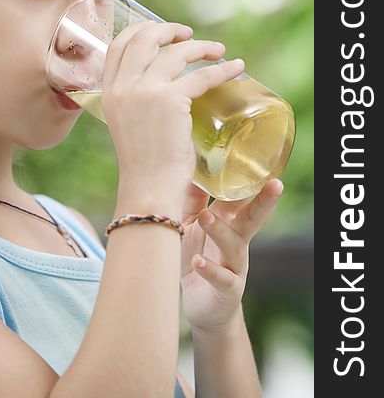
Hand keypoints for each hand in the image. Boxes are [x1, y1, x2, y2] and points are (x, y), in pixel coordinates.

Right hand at [102, 20, 244, 194]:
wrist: (149, 188)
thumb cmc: (145, 162)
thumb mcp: (130, 123)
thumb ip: (138, 99)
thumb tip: (165, 81)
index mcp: (109, 91)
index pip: (118, 44)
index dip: (141, 30)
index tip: (161, 31)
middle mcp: (123, 86)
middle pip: (144, 37)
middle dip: (169, 29)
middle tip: (188, 35)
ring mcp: (144, 91)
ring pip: (175, 51)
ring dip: (200, 46)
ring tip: (217, 50)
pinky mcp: (169, 100)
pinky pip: (201, 75)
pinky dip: (222, 70)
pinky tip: (235, 68)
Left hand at [179, 178, 283, 332]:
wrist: (202, 306)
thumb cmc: (198, 256)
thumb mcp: (192, 225)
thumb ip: (194, 199)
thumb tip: (190, 168)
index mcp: (230, 222)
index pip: (242, 197)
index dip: (250, 181)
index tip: (256, 160)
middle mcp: (237, 241)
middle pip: (253, 218)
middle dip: (265, 202)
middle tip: (276, 185)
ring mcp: (234, 266)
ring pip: (233, 245)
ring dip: (220, 230)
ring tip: (205, 217)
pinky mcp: (227, 290)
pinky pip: (222, 279)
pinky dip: (210, 270)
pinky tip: (198, 262)